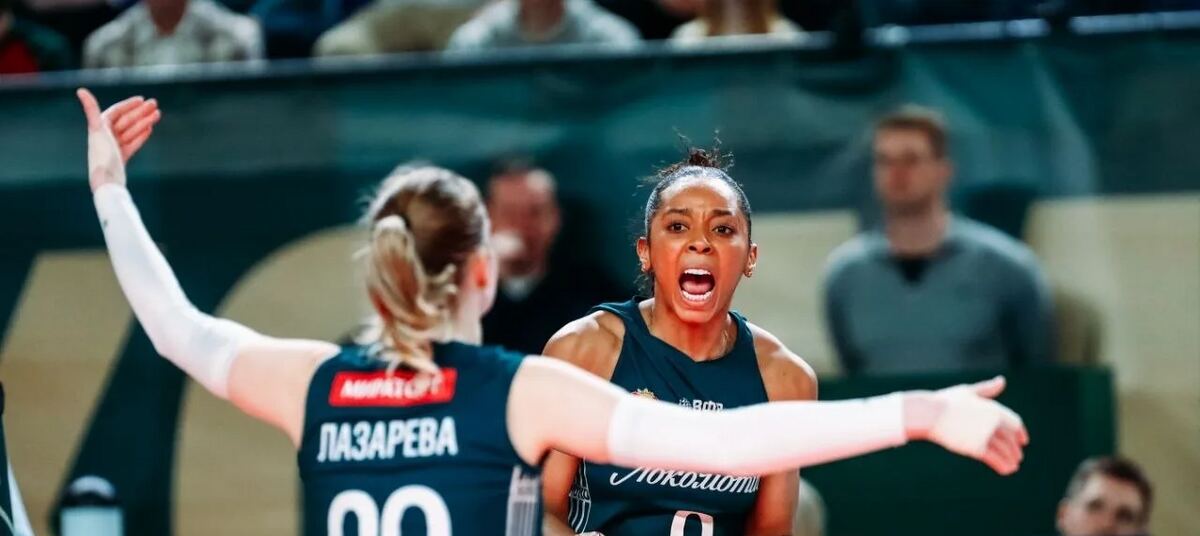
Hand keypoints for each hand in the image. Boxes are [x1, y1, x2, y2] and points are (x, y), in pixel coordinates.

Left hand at [78, 88, 160, 192]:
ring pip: (131, 131)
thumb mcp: (97, 129)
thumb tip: (81, 90)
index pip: (116, 111)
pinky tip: (150, 129)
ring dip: (144, 122)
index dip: (129, 105)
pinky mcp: (120, 158)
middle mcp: (105, 137)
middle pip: (125, 120)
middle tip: (156, 105)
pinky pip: (132, 143)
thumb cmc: (102, 156)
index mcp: (99, 128)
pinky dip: (141, 135)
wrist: (108, 182)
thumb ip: (91, 109)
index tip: (142, 100)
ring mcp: (113, 147)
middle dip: (140, 112)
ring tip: (158, 115)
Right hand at [903, 376, 1028, 474]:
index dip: (1020, 433)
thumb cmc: (944, 401)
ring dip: (1010, 460)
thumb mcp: (968, 391)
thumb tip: (1002, 381)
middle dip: (1015, 449)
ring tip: (1012, 467)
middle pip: (1011, 439)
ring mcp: (985, 435)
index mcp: (994, 408)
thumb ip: (987, 389)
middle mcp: (993, 422)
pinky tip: (1005, 471)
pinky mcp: (976, 448)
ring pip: (1004, 450)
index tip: (1023, 442)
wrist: (929, 413)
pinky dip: (1002, 465)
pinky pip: (994, 459)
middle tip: (1018, 458)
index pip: (1015, 423)